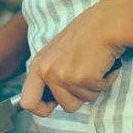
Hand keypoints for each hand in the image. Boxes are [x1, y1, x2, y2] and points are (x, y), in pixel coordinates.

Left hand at [20, 0, 125, 116]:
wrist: (106, 23)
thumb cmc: (86, 35)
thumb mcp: (58, 53)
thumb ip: (51, 73)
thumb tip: (48, 99)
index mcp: (39, 64)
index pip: (27, 102)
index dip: (42, 109)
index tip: (53, 105)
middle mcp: (47, 71)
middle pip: (65, 106)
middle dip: (79, 97)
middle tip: (84, 77)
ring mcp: (63, 76)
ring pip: (83, 101)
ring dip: (93, 87)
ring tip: (93, 64)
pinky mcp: (81, 78)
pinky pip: (97, 92)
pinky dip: (104, 81)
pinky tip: (102, 63)